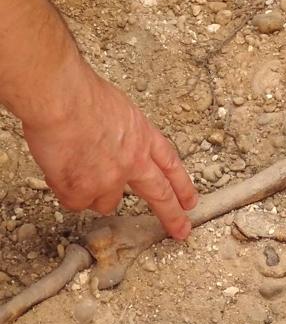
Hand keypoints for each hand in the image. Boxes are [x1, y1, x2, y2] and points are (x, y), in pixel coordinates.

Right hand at [22, 67, 197, 239]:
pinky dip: (65, 190)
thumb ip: (121, 134)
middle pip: (160, 194)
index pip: (171, 165)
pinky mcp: (84, 192)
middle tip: (181, 229)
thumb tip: (112, 143)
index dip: (181, 184)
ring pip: (106, 203)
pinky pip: (75, 201)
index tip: (189, 200)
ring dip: (92, 193)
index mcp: (144, 138)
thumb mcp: (117, 110)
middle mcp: (134, 162)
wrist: (62, 99)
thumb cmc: (81, 94)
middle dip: (172, 214)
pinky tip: (59, 170)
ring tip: (75, 170)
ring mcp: (110, 180)